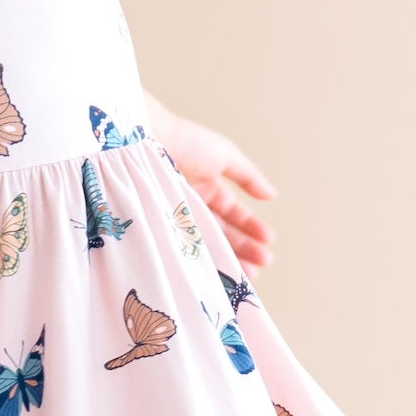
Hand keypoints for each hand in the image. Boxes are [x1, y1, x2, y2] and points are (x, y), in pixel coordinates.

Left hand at [152, 109, 277, 267]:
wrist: (143, 141)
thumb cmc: (185, 142)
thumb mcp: (225, 155)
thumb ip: (249, 177)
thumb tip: (272, 195)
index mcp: (208, 187)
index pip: (234, 214)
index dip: (251, 228)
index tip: (268, 242)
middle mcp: (193, 206)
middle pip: (223, 233)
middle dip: (245, 248)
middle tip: (263, 263)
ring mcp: (176, 219)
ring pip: (206, 244)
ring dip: (230, 259)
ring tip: (250, 274)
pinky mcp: (162, 229)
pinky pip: (185, 248)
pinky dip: (201, 262)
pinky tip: (219, 273)